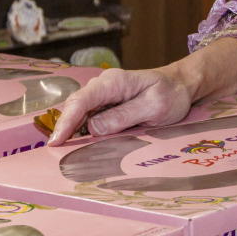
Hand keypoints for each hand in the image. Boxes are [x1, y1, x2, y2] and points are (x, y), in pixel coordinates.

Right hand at [45, 39, 236, 144]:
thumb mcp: (153, 107)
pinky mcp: (105, 103)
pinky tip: (78, 143)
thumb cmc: (171, 95)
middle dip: (63, 128)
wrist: (180, 85)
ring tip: (64, 152)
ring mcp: (103, 93)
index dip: (66, 122)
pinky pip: (88, 116)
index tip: (56, 142)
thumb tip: (93, 127)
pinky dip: (81, 129)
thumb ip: (123, 116)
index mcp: (114, 82)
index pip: (82, 101)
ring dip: (71, 130)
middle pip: (75, 106)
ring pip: (79, 112)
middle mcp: (103, 84)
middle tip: (56, 153)